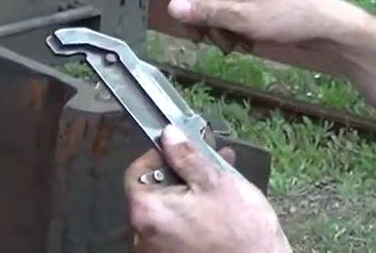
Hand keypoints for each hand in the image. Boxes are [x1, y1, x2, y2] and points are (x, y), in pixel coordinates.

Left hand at [125, 125, 290, 252]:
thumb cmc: (239, 228)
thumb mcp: (215, 181)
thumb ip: (187, 156)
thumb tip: (169, 135)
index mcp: (148, 212)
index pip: (136, 173)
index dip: (158, 155)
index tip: (182, 149)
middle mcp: (145, 235)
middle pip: (153, 192)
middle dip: (180, 172)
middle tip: (207, 161)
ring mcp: (160, 249)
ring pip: (170, 208)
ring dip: (191, 190)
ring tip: (220, 177)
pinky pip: (179, 227)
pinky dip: (194, 211)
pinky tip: (218, 200)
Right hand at [166, 0, 362, 48]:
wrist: (327, 24)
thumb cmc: (284, 18)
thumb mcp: (240, 18)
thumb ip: (205, 12)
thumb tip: (171, 6)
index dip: (192, 13)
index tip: (199, 38)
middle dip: (213, 24)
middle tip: (226, 46)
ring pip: (224, 6)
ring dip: (227, 29)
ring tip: (241, 45)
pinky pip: (240, 8)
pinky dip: (241, 26)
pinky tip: (251, 40)